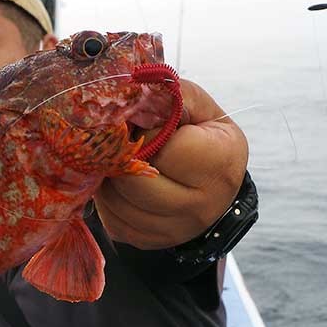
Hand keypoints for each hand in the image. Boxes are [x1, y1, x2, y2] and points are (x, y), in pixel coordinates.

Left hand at [93, 79, 248, 249]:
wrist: (213, 187)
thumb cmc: (203, 139)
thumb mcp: (199, 109)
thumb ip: (172, 94)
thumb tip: (133, 84)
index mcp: (219, 165)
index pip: (162, 148)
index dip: (147, 132)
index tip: (147, 124)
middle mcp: (201, 206)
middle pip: (134, 181)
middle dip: (121, 156)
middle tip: (122, 141)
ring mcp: (173, 230)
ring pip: (117, 203)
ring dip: (109, 176)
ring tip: (119, 160)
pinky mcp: (148, 242)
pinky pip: (111, 220)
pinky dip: (107, 199)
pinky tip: (118, 181)